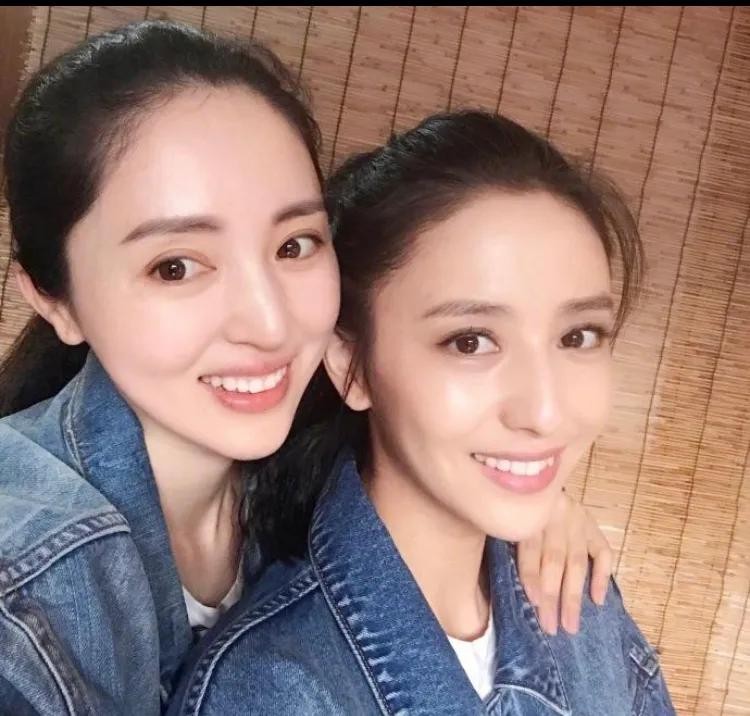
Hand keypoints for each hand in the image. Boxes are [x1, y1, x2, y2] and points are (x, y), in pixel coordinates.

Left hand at [516, 490, 611, 634]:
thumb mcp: (504, 520)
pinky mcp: (593, 524)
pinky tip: (598, 600)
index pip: (531, 547)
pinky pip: (603, 552)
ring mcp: (578, 518)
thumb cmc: (513, 511)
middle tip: (552, 627)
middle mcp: (556, 512)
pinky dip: (602, 576)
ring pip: (578, 560)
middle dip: (554, 595)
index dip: (532, 576)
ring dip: (574, 595)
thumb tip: (495, 586)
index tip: (535, 605)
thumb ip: (504, 543)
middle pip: (555, 558)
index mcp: (528, 510)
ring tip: (571, 624)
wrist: (534, 483)